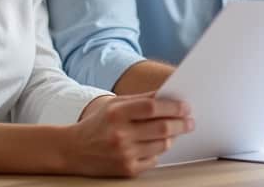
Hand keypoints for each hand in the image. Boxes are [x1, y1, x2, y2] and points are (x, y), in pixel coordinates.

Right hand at [66, 94, 193, 176]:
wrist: (73, 150)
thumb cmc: (98, 124)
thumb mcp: (115, 105)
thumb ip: (141, 99)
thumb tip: (168, 94)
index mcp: (117, 113)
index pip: (152, 107)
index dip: (173, 106)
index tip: (186, 107)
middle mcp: (120, 134)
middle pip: (162, 127)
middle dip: (181, 123)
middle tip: (190, 121)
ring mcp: (124, 154)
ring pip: (162, 144)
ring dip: (172, 137)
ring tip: (174, 131)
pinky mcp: (127, 170)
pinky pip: (154, 159)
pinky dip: (159, 151)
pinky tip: (157, 144)